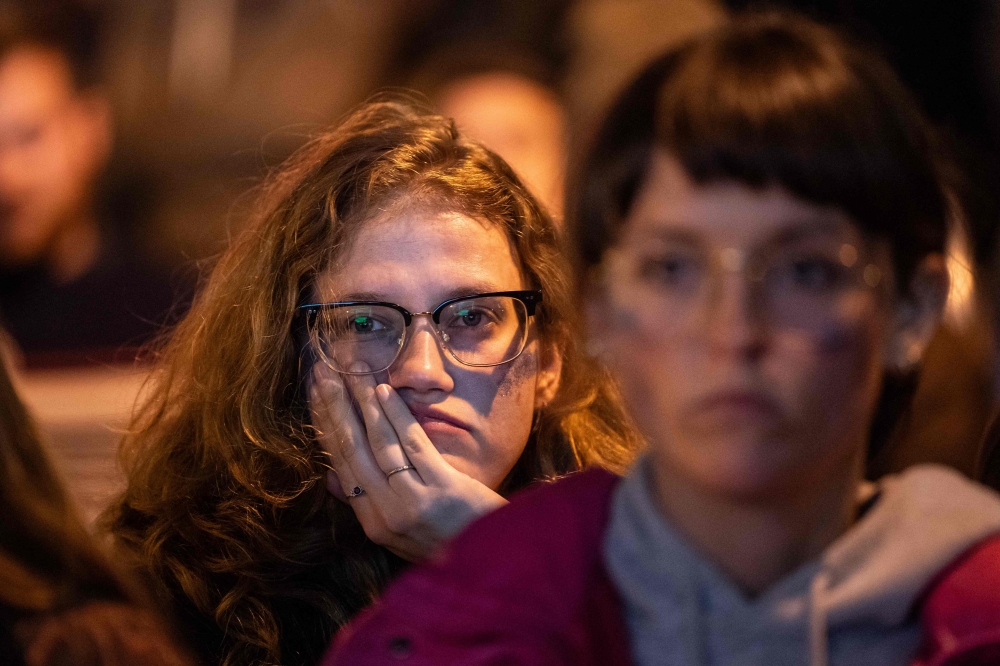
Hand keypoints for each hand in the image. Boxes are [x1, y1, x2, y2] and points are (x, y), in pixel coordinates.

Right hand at [309, 363, 507, 560]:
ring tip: (353, 370)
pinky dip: (396, 414)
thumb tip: (332, 477)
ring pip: (379, 443)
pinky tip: (384, 390)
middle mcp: (385, 513)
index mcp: (373, 522)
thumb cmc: (451, 542)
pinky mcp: (441, 489)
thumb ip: (367, 505)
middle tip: (323, 371)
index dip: (325, 426)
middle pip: (352, 449)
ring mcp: (412, 502)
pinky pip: (412, 444)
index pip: (341, 464)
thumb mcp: (402, 534)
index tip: (315, 394)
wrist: (494, 562)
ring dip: (363, 402)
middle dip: (335, 407)